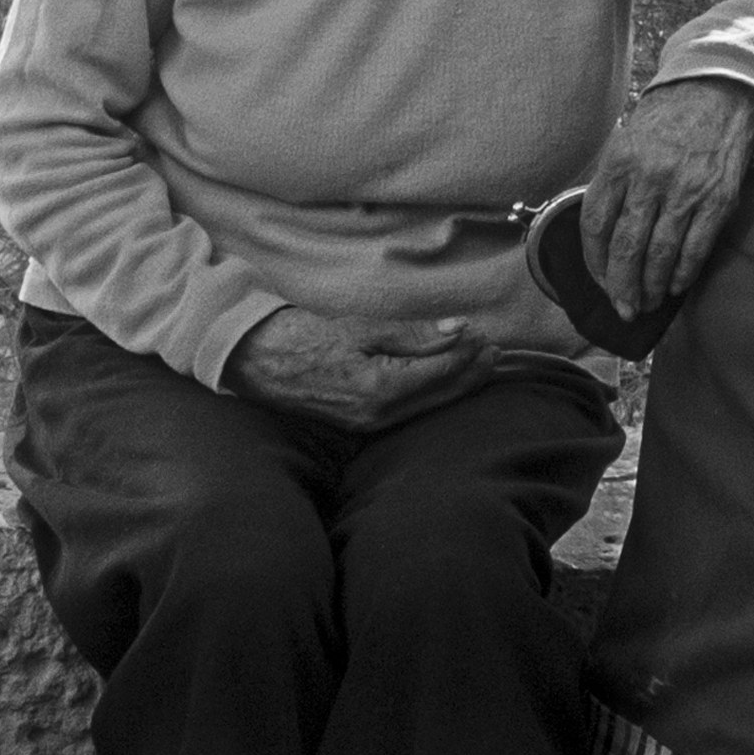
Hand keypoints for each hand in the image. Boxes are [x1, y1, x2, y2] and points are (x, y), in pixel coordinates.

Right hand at [225, 307, 487, 429]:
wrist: (258, 362)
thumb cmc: (304, 338)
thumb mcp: (361, 328)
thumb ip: (413, 334)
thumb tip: (459, 331)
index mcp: (381, 390)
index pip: (441, 372)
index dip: (468, 354)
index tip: (486, 335)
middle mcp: (380, 416)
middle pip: (441, 396)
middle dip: (471, 374)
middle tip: (495, 351)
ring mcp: (371, 426)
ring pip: (429, 408)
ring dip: (457, 386)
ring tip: (481, 365)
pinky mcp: (363, 426)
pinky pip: (410, 412)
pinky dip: (433, 395)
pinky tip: (444, 382)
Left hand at [581, 80, 753, 320]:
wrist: (719, 96)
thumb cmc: (666, 123)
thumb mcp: (626, 143)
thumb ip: (612, 186)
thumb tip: (600, 239)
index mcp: (619, 163)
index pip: (594, 224)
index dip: (594, 261)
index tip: (599, 280)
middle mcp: (649, 178)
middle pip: (626, 246)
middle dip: (621, 286)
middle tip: (622, 308)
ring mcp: (685, 190)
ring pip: (660, 254)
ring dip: (652, 287)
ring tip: (647, 303)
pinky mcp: (718, 200)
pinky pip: (696, 248)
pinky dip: (684, 274)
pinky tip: (676, 287)